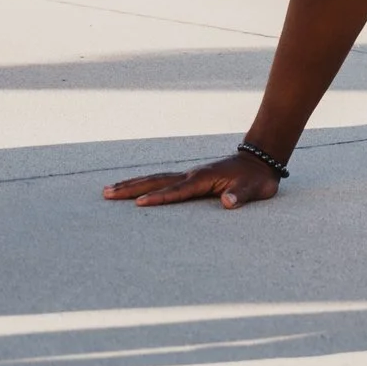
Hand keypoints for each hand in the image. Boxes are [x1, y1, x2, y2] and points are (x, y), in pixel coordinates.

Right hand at [102, 150, 282, 208]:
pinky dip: (144, 184)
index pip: (177, 191)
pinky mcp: (188, 178)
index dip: (160, 198)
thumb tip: (229, 203)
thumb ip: (241, 195)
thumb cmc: (256, 178)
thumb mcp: (255, 189)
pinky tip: (133, 188)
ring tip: (107, 190)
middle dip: (131, 188)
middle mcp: (191, 174)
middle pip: (156, 181)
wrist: (260, 161)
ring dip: (131, 184)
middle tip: (106, 193)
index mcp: (204, 178)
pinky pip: (161, 181)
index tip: (139, 204)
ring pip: (154, 179)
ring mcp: (188, 175)